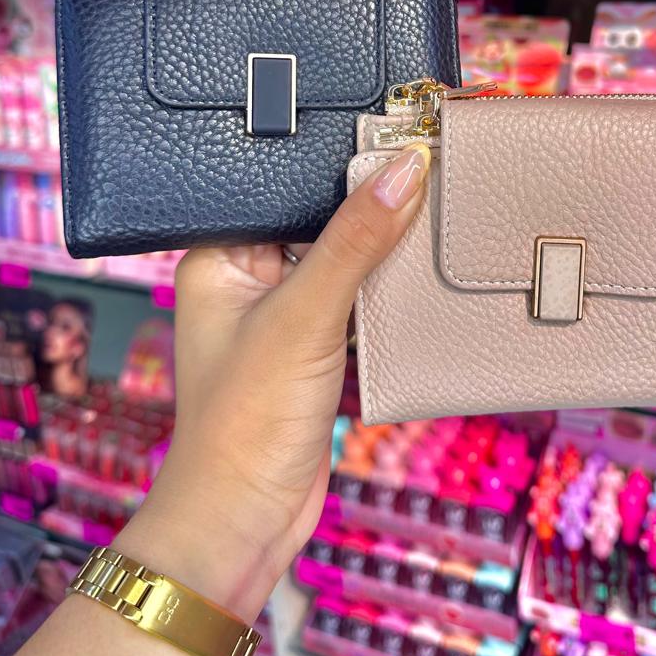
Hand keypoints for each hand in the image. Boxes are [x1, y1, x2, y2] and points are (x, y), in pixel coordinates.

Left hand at [120, 142, 430, 618]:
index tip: (399, 136)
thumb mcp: (304, 318)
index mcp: (220, 256)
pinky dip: (386, 292)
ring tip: (435, 214)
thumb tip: (403, 170)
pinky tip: (421, 277)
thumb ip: (354, 242)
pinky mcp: (312, 348)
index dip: (340, 163)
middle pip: (319, 220)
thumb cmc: (244, 423)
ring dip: (383, 250)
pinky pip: (356, 300)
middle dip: (370, 204)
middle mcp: (247, 278)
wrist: (246, 518)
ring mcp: (281, 314)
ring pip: (343, 260)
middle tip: (429, 172)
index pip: (286, 186)